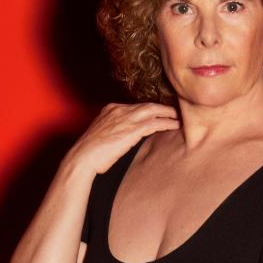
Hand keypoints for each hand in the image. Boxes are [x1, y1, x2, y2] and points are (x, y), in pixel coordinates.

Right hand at [65, 102, 179, 174]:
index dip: (149, 109)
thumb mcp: (102, 135)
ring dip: (168, 113)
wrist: (82, 158)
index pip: (135, 106)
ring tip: (179, 117)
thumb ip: (115, 130)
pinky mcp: (132, 129)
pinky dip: (167, 123)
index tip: (159, 112)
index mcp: (110, 109)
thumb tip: (125, 137)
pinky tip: (175, 126)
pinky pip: (155, 123)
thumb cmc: (89, 152)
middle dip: (162, 107)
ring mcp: (126, 118)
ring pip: (153, 111)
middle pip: (147, 105)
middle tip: (175, 111)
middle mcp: (119, 110)